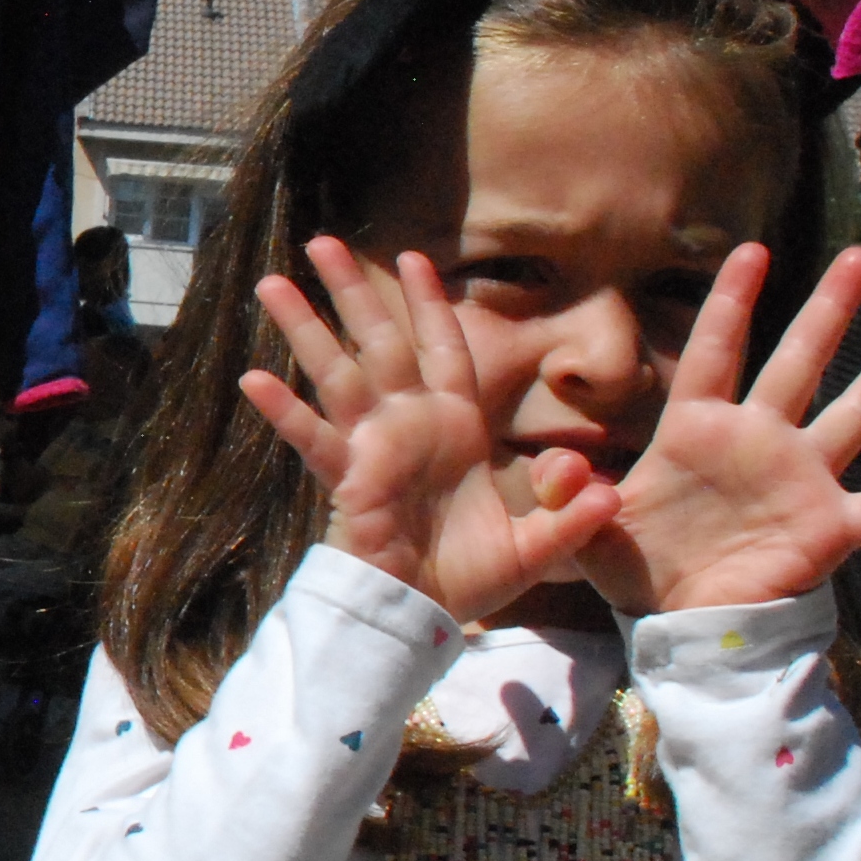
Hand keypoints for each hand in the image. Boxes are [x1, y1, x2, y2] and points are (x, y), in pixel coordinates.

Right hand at [238, 239, 621, 623]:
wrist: (424, 619)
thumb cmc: (469, 578)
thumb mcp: (537, 546)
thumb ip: (568, 516)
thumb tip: (606, 492)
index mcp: (453, 427)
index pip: (442, 348)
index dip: (429, 304)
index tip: (414, 258)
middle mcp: (408, 425)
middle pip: (378, 341)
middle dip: (352, 290)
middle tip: (321, 241)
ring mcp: (373, 448)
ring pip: (338, 372)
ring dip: (306, 327)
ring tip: (271, 283)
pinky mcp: (349, 478)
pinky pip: (314, 438)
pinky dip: (285, 411)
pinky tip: (254, 379)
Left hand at [574, 244, 860, 614]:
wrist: (680, 630)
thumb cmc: (638, 570)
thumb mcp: (588, 529)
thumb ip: (570, 493)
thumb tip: (558, 466)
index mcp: (696, 432)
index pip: (714, 351)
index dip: (732, 301)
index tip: (752, 249)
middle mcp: (757, 442)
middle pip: (797, 362)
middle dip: (829, 309)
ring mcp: (799, 482)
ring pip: (852, 415)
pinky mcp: (828, 530)